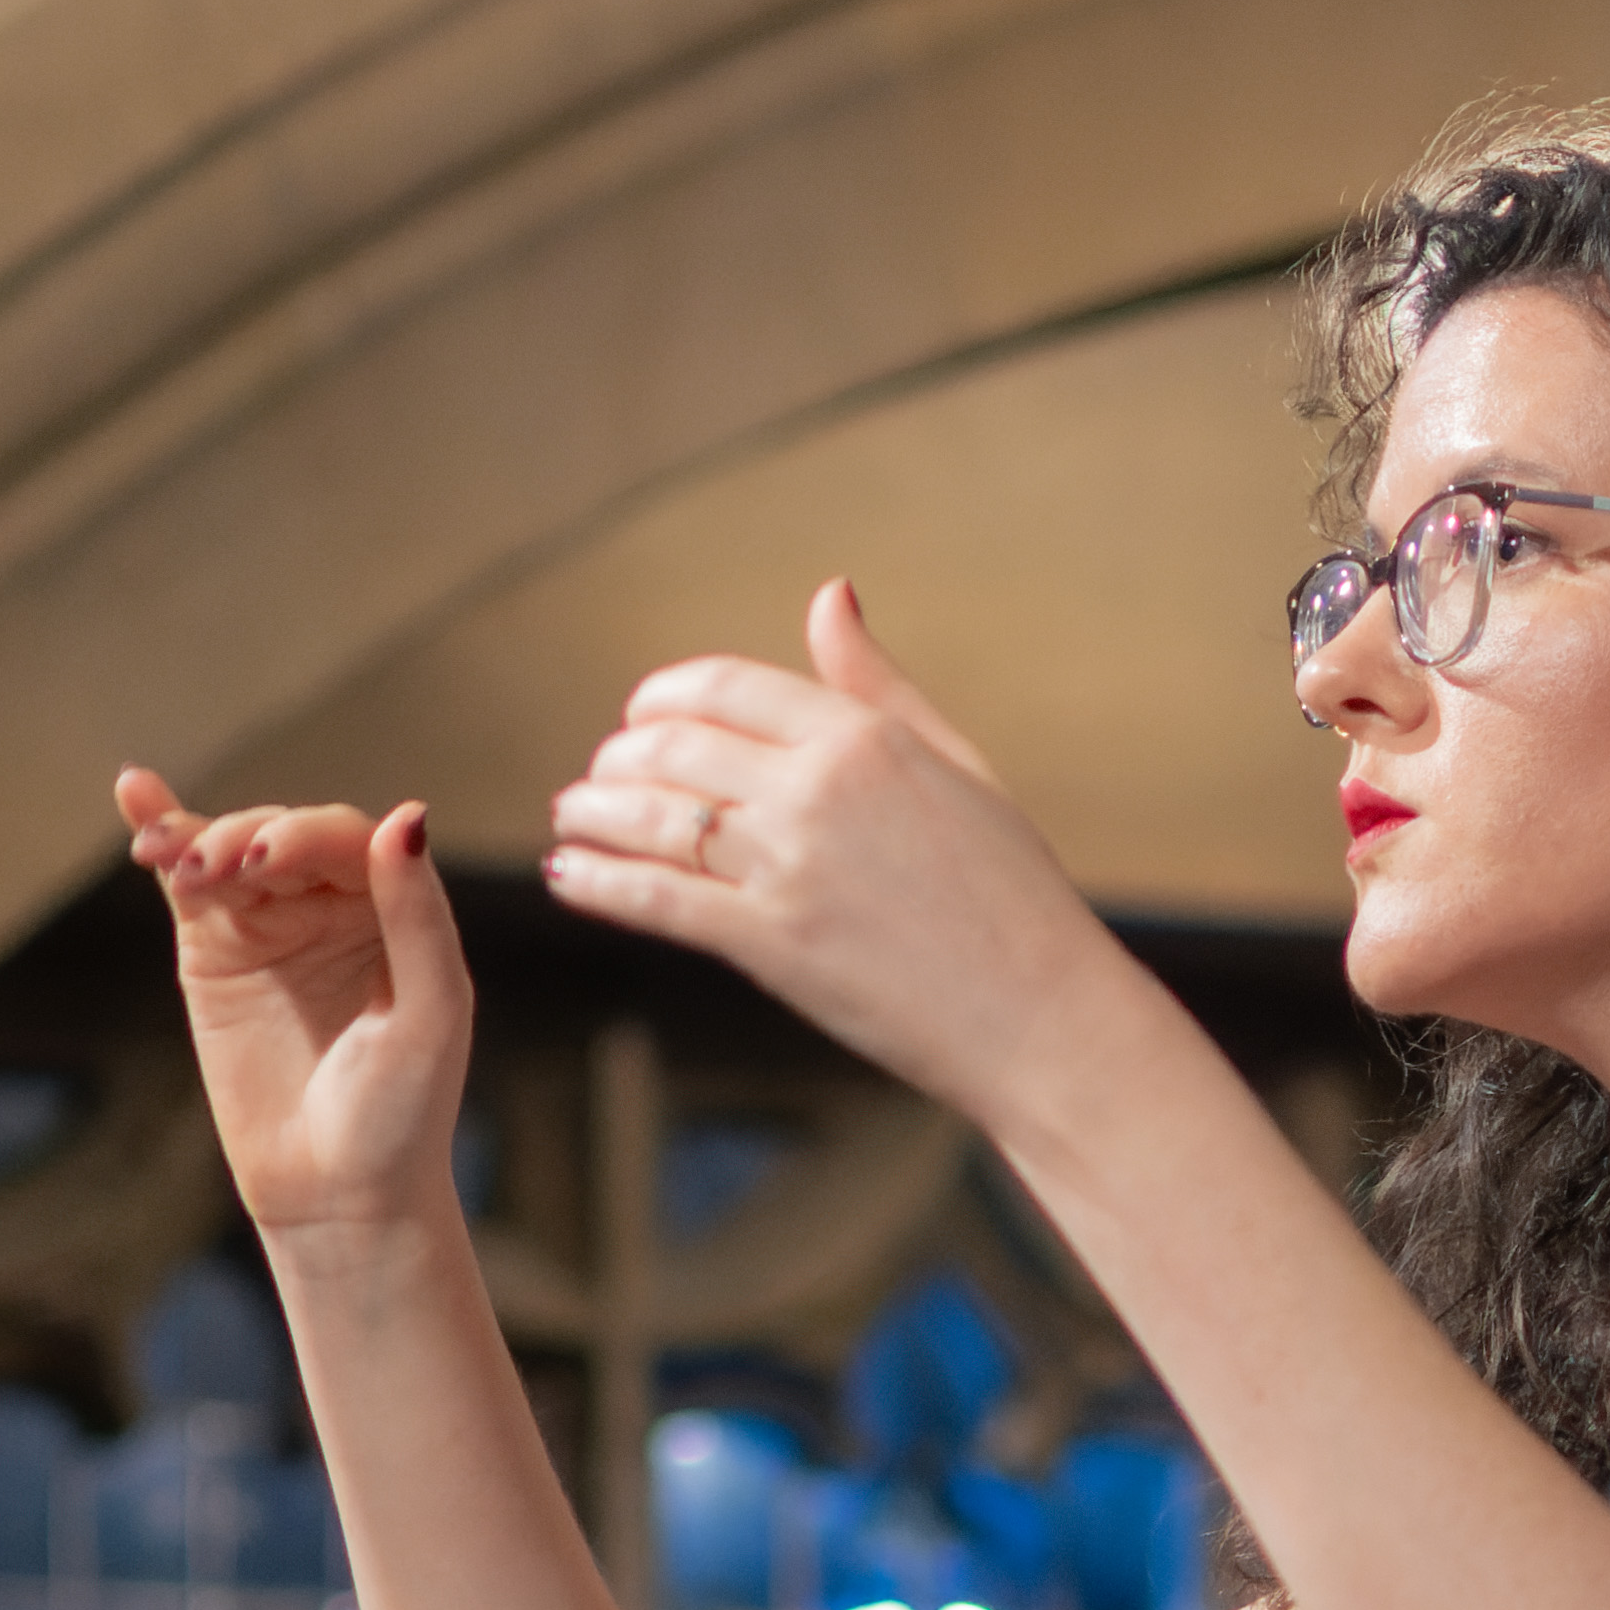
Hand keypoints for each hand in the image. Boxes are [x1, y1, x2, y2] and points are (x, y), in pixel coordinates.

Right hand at [117, 770, 468, 1235]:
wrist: (339, 1193)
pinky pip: (188, 884)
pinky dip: (164, 833)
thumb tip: (403, 815)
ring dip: (201, 839)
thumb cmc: (401, 1111)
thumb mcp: (431, 1011)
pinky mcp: (216, 953)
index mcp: (397, 910)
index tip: (269, 863)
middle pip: (284, 834)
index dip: (306, 836)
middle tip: (221, 871)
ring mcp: (272, 923)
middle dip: (247, 839)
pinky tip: (134, 791)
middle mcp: (336, 904)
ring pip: (233, 852)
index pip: (349, 839)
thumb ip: (418, 915)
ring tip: (174, 858)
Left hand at [541, 582, 1142, 1116]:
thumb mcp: (954, 764)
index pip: (723, 687)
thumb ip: (876, 683)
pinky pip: (656, 898)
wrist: (1041, 1014)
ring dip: (594, 813)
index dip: (662, 697)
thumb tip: (827, 595)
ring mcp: (789, 868)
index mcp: (862, 737)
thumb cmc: (1010, 893)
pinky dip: (598, 882)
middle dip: (620, 757)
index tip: (640, 719)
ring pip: (653, 817)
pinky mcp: (771, 945)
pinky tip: (568, 875)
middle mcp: (817, 790)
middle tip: (599, 776)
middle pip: (673, 746)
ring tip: (572, 818)